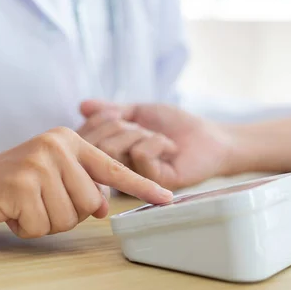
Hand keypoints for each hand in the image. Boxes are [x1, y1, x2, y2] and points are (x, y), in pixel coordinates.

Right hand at [0, 127, 172, 237]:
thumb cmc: (22, 180)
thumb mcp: (59, 174)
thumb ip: (86, 185)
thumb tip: (102, 207)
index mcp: (71, 140)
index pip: (114, 169)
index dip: (143, 187)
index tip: (167, 199)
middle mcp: (57, 146)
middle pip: (90, 203)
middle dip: (69, 212)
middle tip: (43, 200)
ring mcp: (37, 163)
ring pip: (68, 217)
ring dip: (48, 221)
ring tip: (29, 204)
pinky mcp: (19, 184)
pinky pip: (42, 226)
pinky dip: (29, 227)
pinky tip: (15, 211)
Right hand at [80, 101, 232, 189]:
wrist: (208, 137)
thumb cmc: (175, 125)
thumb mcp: (139, 111)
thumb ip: (111, 111)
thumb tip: (82, 106)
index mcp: (110, 153)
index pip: (85, 136)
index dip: (100, 118)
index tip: (122, 113)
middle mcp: (118, 169)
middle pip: (97, 144)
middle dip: (120, 125)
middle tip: (144, 127)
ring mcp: (134, 179)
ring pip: (116, 150)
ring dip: (141, 134)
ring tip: (160, 139)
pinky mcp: (152, 183)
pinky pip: (140, 155)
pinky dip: (158, 142)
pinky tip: (171, 148)